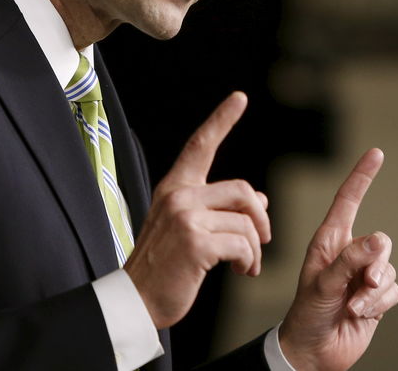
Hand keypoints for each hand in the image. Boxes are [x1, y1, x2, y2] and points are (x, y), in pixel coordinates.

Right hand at [125, 91, 269, 329]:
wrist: (135, 301)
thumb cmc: (164, 267)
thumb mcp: (188, 229)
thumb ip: (219, 210)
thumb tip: (260, 199)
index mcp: (174, 187)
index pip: (201, 144)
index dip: (222, 119)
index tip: (239, 97)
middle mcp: (178, 195)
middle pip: (243, 190)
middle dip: (260, 219)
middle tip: (262, 242)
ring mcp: (185, 217)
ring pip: (246, 221)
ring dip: (255, 249)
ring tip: (247, 266)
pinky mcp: (195, 242)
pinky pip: (242, 244)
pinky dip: (249, 261)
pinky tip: (241, 272)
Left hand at [278, 148, 397, 370]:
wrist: (314, 351)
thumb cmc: (307, 313)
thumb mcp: (323, 284)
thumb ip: (351, 260)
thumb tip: (379, 239)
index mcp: (329, 240)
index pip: (349, 200)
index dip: (362, 175)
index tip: (376, 153)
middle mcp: (348, 253)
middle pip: (380, 242)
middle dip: (374, 265)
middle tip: (360, 285)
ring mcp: (363, 274)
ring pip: (388, 269)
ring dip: (373, 292)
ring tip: (351, 305)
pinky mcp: (376, 295)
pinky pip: (392, 291)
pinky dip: (378, 304)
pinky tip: (359, 313)